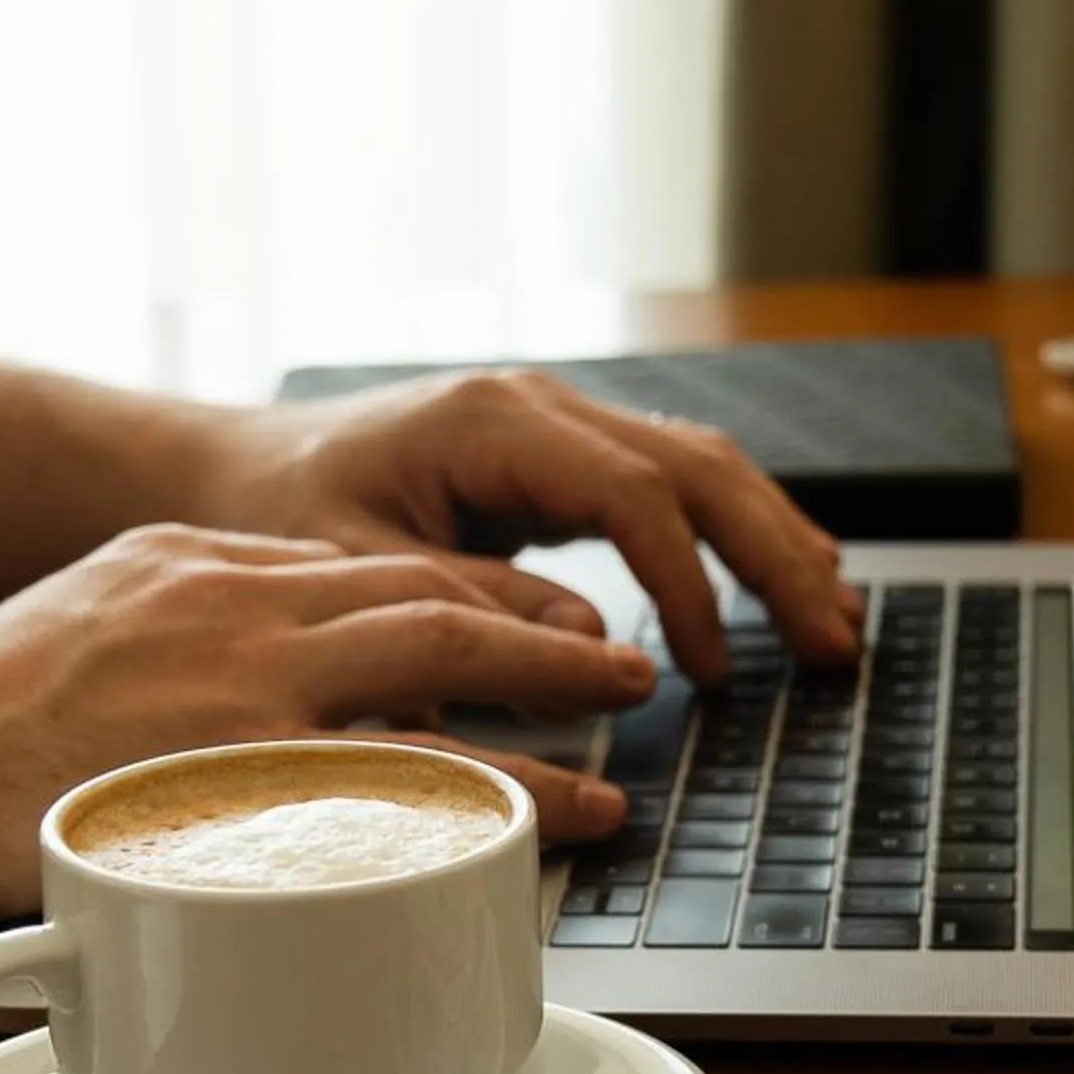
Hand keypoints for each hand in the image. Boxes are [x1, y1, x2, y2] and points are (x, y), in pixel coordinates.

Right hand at [0, 523, 643, 927]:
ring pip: (433, 693)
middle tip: (617, 670)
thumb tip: (289, 640)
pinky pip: (381, 797)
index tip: (550, 619)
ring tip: (607, 774)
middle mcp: (240, 612)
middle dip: (545, 638)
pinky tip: (523, 841)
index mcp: (208, 562)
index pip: (380, 567)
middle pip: (435, 608)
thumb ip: (196, 608)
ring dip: (538, 734)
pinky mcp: (227, 788)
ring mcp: (240, 700)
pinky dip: (471, 813)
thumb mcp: (94, 604)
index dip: (486, 593)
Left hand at [196, 370, 861, 683]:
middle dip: (775, 555)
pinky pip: (672, 482)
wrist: (236, 472)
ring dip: (775, 541)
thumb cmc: (280, 516)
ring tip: (838, 620)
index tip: (709, 669)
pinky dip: (734, 534)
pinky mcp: (559, 454)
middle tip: (837, 643)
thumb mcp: (353, 570)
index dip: (686, 583)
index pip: (632, 494)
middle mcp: (540, 404)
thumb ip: (466, 606)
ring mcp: (557, 420)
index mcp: (492, 420)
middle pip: (698, 466)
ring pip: (703, 464)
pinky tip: (782, 579)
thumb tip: (591, 651)